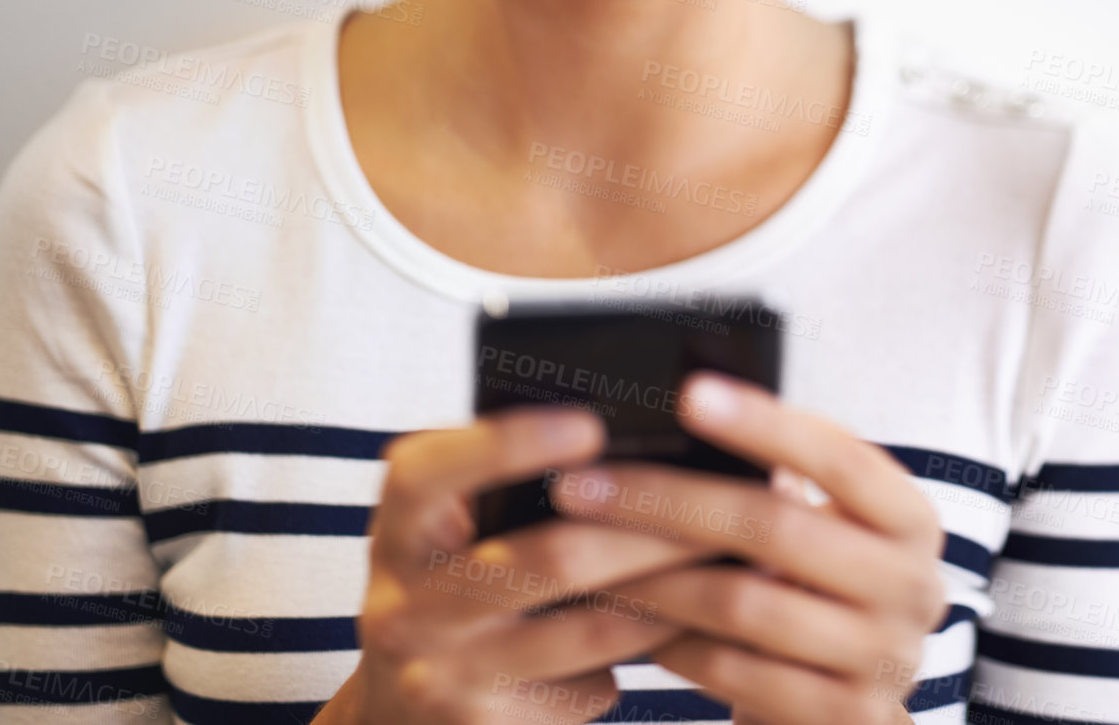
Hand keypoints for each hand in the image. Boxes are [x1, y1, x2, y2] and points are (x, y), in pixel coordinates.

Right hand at [313, 405, 716, 724]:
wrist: (400, 710)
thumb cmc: (449, 582)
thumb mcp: (446, 523)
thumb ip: (495, 478)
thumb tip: (608, 436)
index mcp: (397, 528)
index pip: (430, 472)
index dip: (508, 443)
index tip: (591, 423)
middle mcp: (403, 605)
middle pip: (545, 557)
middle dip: (643, 529)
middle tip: (712, 503)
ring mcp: (442, 674)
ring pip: (586, 629)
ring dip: (666, 593)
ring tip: (721, 561)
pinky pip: (588, 682)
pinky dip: (641, 650)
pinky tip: (685, 623)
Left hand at [549, 372, 947, 724]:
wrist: (853, 706)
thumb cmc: (818, 585)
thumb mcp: (823, 525)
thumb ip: (779, 476)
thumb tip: (684, 408)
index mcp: (908, 519)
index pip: (837, 456)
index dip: (764, 423)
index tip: (688, 392)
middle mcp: (912, 586)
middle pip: (775, 525)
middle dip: (667, 500)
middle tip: (584, 485)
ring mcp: (883, 659)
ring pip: (743, 602)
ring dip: (652, 576)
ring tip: (587, 554)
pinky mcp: (846, 719)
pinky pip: (737, 672)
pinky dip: (674, 642)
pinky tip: (628, 619)